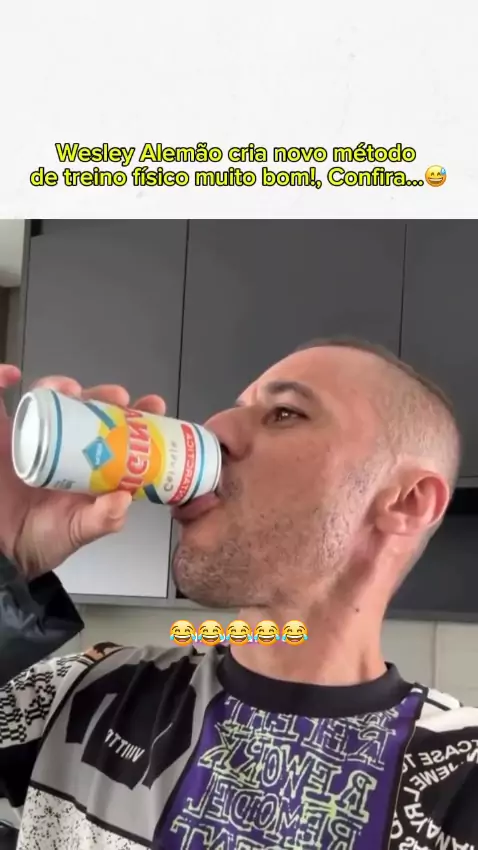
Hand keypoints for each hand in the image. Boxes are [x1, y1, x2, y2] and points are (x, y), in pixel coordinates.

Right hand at [0, 365, 165, 579]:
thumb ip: (101, 519)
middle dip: (104, 396)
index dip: (136, 414)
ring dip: (62, 386)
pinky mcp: (0, 433)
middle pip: (86, 406)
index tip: (153, 406)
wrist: (1, 551)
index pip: (116, 429)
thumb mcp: (77, 530)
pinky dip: (0, 377)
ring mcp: (32, 436)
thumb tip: (124, 500)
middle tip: (117, 398)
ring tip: (70, 390)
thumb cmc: (41, 539)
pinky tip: (11, 375)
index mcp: (89, 463)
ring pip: (48, 397)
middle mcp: (64, 444)